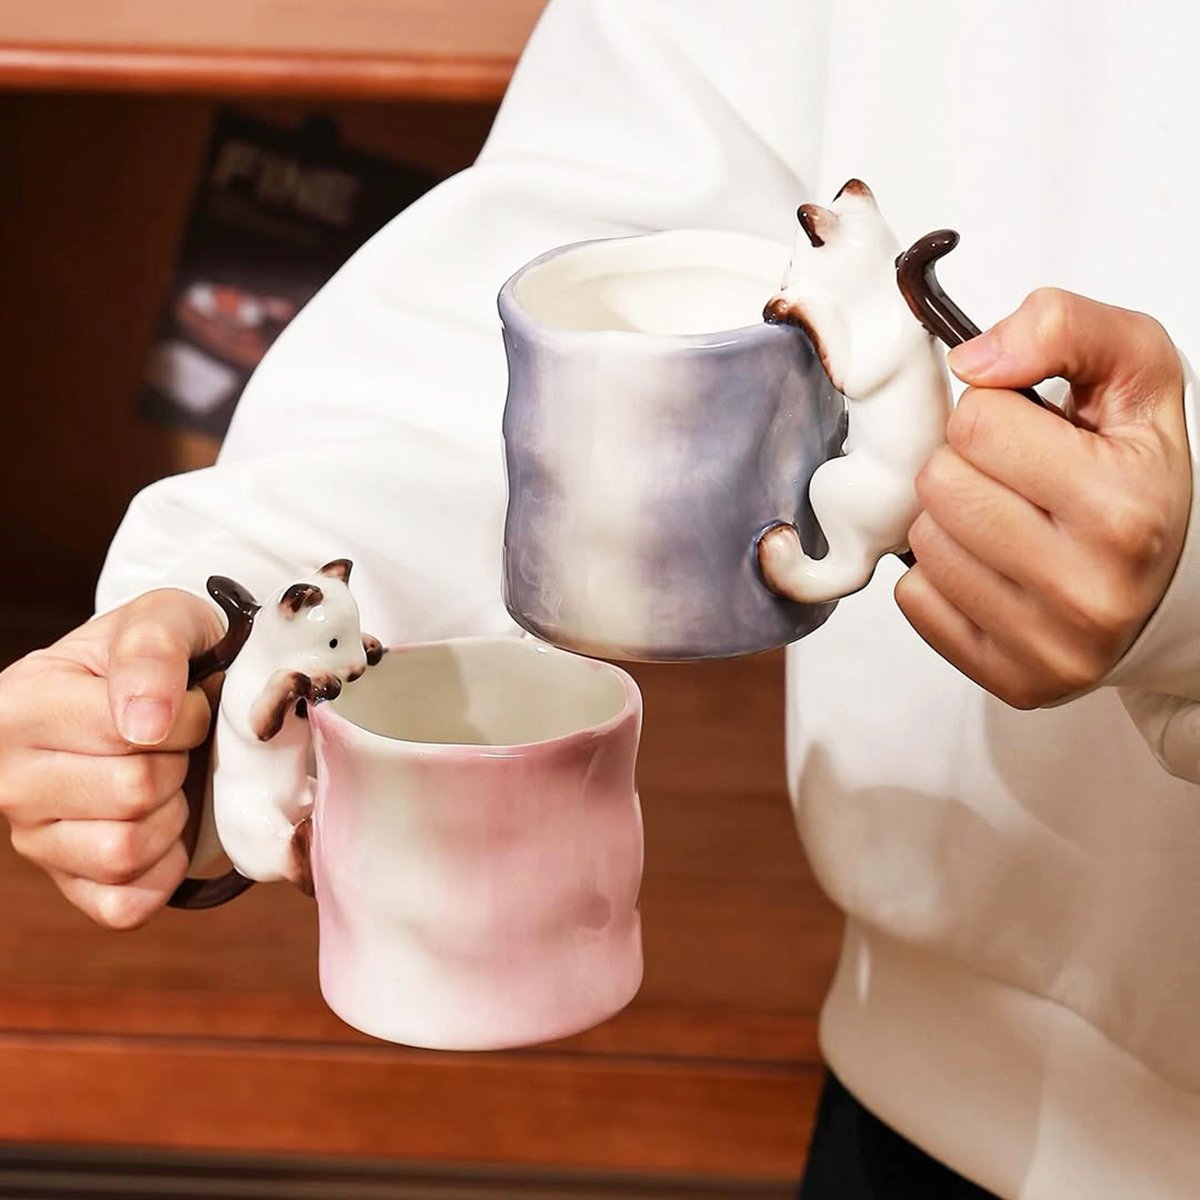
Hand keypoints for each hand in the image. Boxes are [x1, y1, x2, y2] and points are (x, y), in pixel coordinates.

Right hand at [0, 590, 222, 927]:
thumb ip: (152, 649)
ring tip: (166, 779)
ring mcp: (31, 840)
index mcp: (18, 704)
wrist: (166, 698)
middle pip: (133, 793)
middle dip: (179, 763)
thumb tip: (145, 724)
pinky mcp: (67, 885)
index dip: (186, 717)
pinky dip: (163, 870)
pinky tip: (163, 826)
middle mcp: (8, 779)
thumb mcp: (164, 619)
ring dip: (172, 815)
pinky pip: (127, 904)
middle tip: (175, 743)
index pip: (132, 735)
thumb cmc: (161, 657)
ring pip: (126, 853)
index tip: (183, 700)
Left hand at [894, 288, 1190, 708]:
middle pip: (939, 483)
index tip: (1033, 433)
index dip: (994, 413)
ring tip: (1008, 524)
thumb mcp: (1132, 371)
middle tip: (1015, 481)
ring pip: (922, 542)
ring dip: (951, 522)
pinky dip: (941, 578)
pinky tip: (994, 571)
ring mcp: (1050, 646)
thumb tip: (974, 359)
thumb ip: (1064, 327)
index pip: (976, 421)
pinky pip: (913, 601)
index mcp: (1125, 507)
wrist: (1162, 577)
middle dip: (966, 466)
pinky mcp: (1012, 680)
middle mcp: (1091, 588)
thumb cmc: (1135, 471)